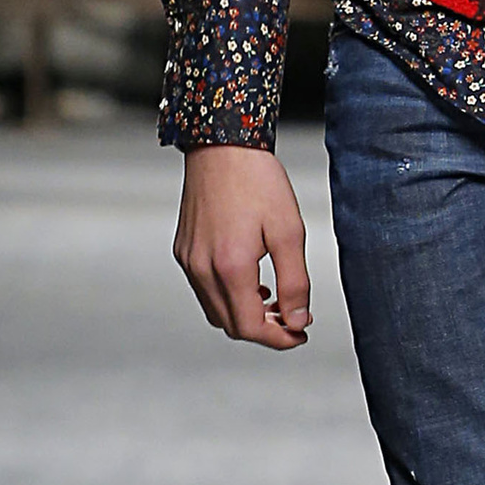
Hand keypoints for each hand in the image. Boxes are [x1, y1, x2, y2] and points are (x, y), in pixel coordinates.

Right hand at [174, 144, 311, 348]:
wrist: (222, 145)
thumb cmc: (258, 181)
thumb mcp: (289, 232)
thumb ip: (295, 282)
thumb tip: (297, 321)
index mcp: (230, 267)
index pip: (251, 327)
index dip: (279, 339)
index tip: (301, 333)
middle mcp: (202, 269)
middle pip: (231, 326)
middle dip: (264, 330)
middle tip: (292, 317)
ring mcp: (188, 261)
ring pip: (216, 311)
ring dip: (245, 314)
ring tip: (274, 298)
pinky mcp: (183, 250)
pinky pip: (204, 290)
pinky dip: (228, 296)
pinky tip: (250, 279)